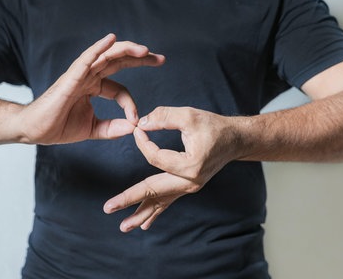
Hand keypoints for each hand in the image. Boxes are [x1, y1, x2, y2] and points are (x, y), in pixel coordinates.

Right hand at [16, 34, 164, 144]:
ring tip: (145, 50)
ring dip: (126, 51)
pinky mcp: (70, 77)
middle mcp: (88, 77)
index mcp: (93, 87)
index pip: (120, 89)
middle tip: (160, 59)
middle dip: (140, 59)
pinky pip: (87, 59)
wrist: (33, 130)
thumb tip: (133, 127)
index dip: (131, 104)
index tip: (136, 120)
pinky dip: (99, 48)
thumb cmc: (57, 126)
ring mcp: (79, 75)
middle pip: (118, 62)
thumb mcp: (92, 129)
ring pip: (106, 56)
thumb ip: (112, 128)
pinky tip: (111, 40)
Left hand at [104, 107, 240, 231]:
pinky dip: (155, 212)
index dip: (143, 143)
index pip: (156, 158)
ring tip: (123, 227)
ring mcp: (189, 188)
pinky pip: (167, 202)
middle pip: (154, 191)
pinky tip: (144, 224)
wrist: (235, 140)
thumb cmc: (214, 126)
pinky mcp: (187, 187)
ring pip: (160, 202)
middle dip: (130, 200)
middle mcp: (190, 182)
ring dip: (140, 214)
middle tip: (108, 207)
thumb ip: (163, 117)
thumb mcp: (189, 115)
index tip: (137, 130)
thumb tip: (140, 123)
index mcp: (191, 166)